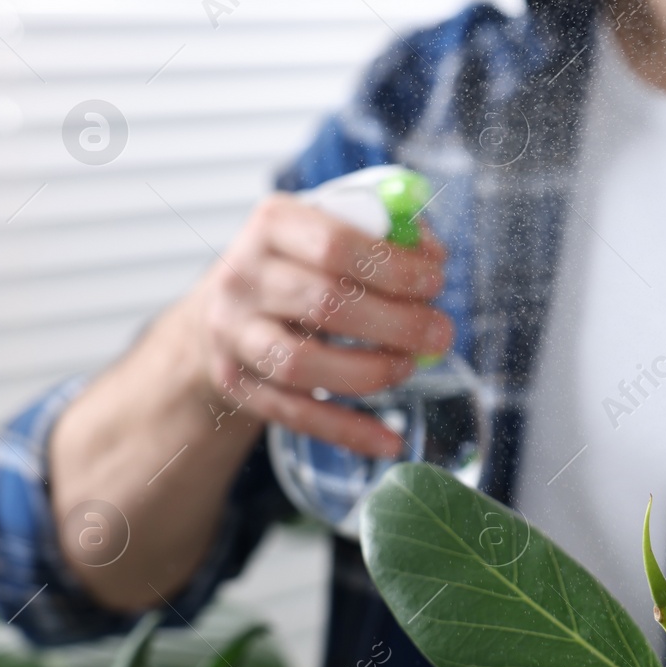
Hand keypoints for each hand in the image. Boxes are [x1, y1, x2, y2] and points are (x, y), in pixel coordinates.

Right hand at [189, 192, 452, 455]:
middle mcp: (243, 279)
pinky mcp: (237, 384)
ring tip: (408, 366)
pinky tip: (389, 441)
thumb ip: (386, 233)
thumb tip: (432, 253)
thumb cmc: (298, 264)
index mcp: (273, 225)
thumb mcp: (331, 228)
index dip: (395, 268)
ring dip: (370, 372)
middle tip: (439, 334)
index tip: (434, 284)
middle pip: (325, 304)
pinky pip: (295, 414)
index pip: (336, 245)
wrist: (226, 309)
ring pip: (302, 363)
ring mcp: (235, 334)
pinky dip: (347, 431)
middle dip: (396, 324)